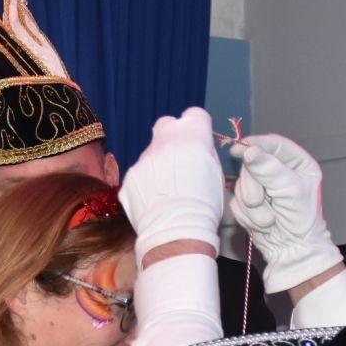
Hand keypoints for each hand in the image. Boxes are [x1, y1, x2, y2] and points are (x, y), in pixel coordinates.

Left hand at [120, 107, 223, 266]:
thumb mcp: (216, 173)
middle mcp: (165, 138)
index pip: (195, 115)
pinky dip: (146, 184)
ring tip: (168, 191)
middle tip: (181, 160)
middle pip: (167, 125)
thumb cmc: (205, 204)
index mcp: (192, 134)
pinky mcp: (129, 176)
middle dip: (173, 138)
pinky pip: (140, 175)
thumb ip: (205, 154)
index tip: (199, 143)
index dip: (197, 128)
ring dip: (159, 165)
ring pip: (152, 153)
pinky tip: (155, 203)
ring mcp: (144, 157)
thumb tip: (199, 150)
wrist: (176, 230)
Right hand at [228, 133, 341, 293]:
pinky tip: (262, 224)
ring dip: (252, 206)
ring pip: (241, 184)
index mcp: (297, 163)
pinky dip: (247, 216)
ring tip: (269, 220)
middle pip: (252, 164)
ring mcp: (262, 187)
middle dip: (253, 186)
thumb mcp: (290, 191)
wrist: (292, 252)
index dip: (256, 144)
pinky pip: (236, 202)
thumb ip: (269, 170)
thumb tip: (248, 152)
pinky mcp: (248, 204)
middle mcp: (279, 172)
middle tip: (258, 202)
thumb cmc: (301, 220)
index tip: (238, 149)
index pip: (274, 144)